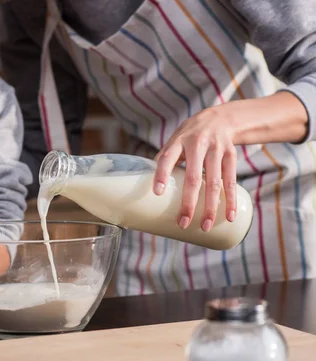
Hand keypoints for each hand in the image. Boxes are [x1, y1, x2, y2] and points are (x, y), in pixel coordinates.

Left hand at [153, 106, 236, 231]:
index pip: (167, 158)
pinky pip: (231, 181)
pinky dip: (230, 200)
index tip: (157, 193)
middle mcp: (198, 145)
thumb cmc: (189, 137)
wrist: (219, 118)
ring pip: (214, 182)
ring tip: (205, 227)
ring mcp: (216, 150)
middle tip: (183, 223)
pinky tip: (229, 216)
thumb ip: (163, 161)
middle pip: (193, 177)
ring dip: (211, 207)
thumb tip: (145, 185)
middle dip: (188, 203)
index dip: (161, 174)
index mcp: (178, 142)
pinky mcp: (231, 155)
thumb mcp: (174, 141)